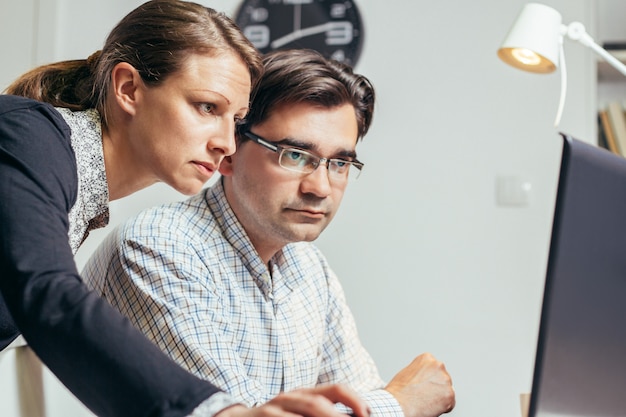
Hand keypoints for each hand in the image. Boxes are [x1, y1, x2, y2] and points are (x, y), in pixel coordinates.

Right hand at [216, 384, 369, 416]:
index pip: (336, 389)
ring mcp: (274, 407)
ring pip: (303, 408)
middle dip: (337, 415)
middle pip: (317, 402)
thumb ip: (321, 413)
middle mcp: (292, 397)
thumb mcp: (300, 414)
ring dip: (323, 416)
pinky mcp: (262, 416)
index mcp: (306, 395)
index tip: (369, 414)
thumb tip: (357, 416)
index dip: (355, 400)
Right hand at [384, 353, 454, 416]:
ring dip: (440, 396)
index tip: (423, 385)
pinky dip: (442, 407)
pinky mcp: (450, 395)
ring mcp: (445, 380)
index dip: (429, 379)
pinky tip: (430, 407)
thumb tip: (426, 379)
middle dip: (436, 386)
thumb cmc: (398, 391)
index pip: (435, 369)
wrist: (398, 404)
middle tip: (425, 395)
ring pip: (447, 391)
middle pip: (442, 379)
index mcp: (427, 358)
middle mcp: (438, 366)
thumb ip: (421, 372)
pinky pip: (450, 403)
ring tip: (425, 401)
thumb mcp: (408, 372)